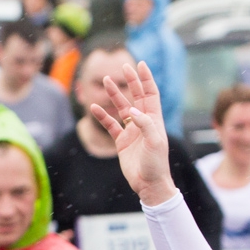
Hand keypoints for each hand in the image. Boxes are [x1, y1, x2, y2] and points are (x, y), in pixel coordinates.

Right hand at [88, 62, 176, 206]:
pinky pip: (111, 125)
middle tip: (123, 67)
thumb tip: (131, 111)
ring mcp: (132, 131)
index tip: (140, 64)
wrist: (148, 184)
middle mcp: (143, 122)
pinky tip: (94, 108)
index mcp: (154, 119)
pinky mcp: (121, 142)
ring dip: (115, 95)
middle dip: (131, 82)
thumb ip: (144, 124)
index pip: (151, 94)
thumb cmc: (156, 163)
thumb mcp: (154, 142)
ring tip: (107, 82)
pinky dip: (102, 117)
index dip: (146, 79)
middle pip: (137, 96)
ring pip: (122, 108)